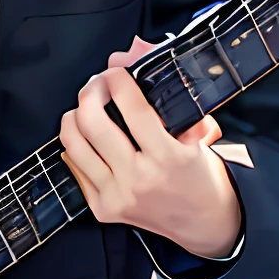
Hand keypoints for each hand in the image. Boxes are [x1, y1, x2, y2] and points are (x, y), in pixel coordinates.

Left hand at [58, 38, 242, 258]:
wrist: (203, 223)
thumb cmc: (200, 175)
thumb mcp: (199, 134)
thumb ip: (171, 99)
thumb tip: (135, 55)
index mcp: (168, 158)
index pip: (133, 110)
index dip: (118, 81)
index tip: (116, 71)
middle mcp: (139, 179)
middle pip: (93, 124)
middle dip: (91, 92)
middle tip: (98, 84)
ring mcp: (116, 196)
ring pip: (74, 144)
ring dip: (75, 116)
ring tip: (86, 107)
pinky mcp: (102, 209)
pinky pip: (74, 167)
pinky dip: (77, 145)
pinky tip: (88, 136)